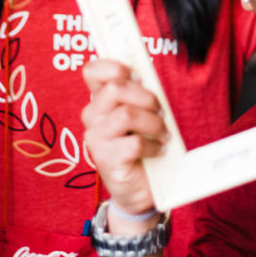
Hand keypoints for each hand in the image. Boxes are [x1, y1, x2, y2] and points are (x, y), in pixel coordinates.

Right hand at [81, 59, 165, 217]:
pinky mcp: (106, 159)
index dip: (115, 67)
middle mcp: (92, 117)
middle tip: (159, 110)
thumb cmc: (142, 147)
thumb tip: (146, 74)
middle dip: (145, 96)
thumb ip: (138, 95)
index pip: (92, 71)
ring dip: (153, 122)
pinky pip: (134, 142)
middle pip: (115, 88)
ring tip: (163, 133)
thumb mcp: (142, 115)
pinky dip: (153, 145)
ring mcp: (96, 138)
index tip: (138, 76)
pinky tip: (158, 151)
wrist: (139, 189)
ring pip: (126, 114)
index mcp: (99, 101)